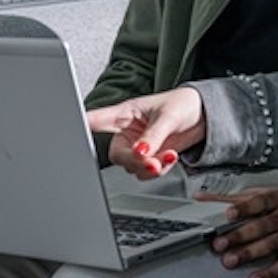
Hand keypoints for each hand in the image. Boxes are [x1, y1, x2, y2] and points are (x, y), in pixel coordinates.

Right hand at [86, 87, 205, 178]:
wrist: (205, 115)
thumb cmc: (183, 105)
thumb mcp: (168, 117)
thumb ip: (153, 136)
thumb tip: (140, 153)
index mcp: (125, 114)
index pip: (96, 121)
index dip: (81, 128)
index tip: (72, 132)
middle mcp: (127, 132)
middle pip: (117, 155)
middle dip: (136, 161)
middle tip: (151, 163)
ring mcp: (137, 146)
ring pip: (133, 167)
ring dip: (151, 167)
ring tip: (168, 156)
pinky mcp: (150, 157)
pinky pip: (147, 172)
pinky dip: (160, 169)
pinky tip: (171, 157)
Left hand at [198, 186, 277, 277]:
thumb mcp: (263, 193)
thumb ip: (232, 197)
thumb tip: (202, 197)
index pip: (260, 202)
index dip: (244, 208)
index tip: (229, 213)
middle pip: (263, 226)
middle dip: (240, 235)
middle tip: (220, 244)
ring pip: (272, 245)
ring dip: (250, 253)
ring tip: (231, 261)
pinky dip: (269, 273)